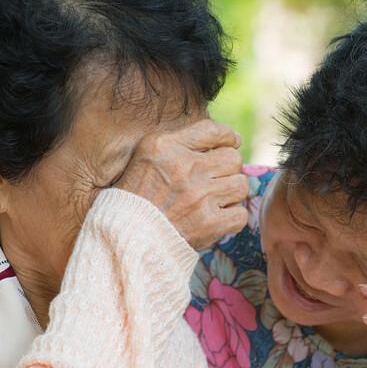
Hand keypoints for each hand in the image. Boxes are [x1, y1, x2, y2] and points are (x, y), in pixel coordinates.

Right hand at [115, 119, 248, 249]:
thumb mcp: (148, 154)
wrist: (126, 236)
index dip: (228, 137)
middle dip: (227, 168)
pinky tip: (215, 217)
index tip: (230, 144)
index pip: (213, 131)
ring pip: (240, 185)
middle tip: (214, 179)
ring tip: (214, 199)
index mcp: (166, 147)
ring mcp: (199, 197)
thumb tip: (234, 140)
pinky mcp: (208, 223)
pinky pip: (240, 214)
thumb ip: (183, 141)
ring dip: (230, 192)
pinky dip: (231, 217)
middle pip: (233, 158)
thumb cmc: (138, 194)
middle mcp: (184, 168)